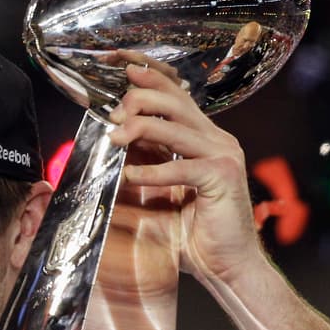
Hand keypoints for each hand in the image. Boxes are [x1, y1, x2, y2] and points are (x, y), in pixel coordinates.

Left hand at [106, 61, 265, 287]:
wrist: (228, 267)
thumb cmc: (194, 236)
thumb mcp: (156, 199)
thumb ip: (136, 175)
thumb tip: (101, 160)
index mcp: (201, 138)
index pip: (174, 94)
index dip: (149, 74)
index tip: (118, 62)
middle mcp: (215, 140)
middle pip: (174, 101)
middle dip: (139, 98)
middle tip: (112, 114)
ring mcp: (223, 155)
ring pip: (177, 127)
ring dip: (141, 128)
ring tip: (115, 138)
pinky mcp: (223, 177)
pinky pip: (183, 167)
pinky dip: (153, 172)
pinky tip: (130, 176)